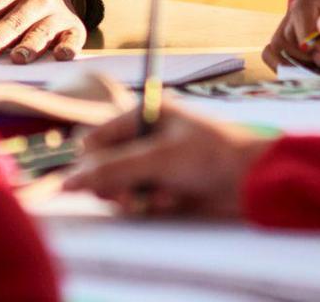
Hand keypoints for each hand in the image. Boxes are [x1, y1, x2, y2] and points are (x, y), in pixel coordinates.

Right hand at [66, 100, 274, 216]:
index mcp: (142, 115)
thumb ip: (111, 170)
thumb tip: (68, 183)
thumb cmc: (209, 156)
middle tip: (128, 197)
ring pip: (118, 187)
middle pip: (102, 166)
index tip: (96, 182)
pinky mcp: (162, 186)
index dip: (90, 163)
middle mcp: (143, 137)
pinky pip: (137, 200)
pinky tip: (171, 202)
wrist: (251, 181)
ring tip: (159, 198)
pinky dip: (150, 204)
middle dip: (113, 184)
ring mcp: (152, 163)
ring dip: (133, 197)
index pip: (95, 140)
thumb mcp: (157, 160)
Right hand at [262, 0, 319, 68]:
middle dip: (306, 51)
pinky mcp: (298, 30)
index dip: (304, 35)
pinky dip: (289, 63)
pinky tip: (310, 69)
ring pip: (282, 40)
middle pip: (289, 27)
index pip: (302, 7)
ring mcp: (303, 13)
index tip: (319, 57)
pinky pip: (279, 48)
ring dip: (299, 59)